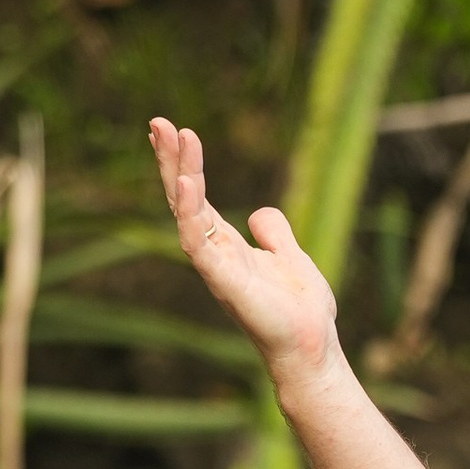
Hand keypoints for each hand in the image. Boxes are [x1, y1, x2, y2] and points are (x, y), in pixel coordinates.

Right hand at [149, 116, 340, 395]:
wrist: (311, 346)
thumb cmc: (299, 310)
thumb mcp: (290, 257)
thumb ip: (273, 233)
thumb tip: (260, 212)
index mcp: (227, 245)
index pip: (196, 198)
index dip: (184, 164)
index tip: (172, 130)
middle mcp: (214, 253)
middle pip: (184, 198)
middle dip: (171, 160)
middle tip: (158, 122)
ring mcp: (216, 267)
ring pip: (187, 213)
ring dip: (178, 174)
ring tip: (172, 138)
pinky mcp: (224, 281)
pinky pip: (199, 242)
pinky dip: (191, 213)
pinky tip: (187, 182)